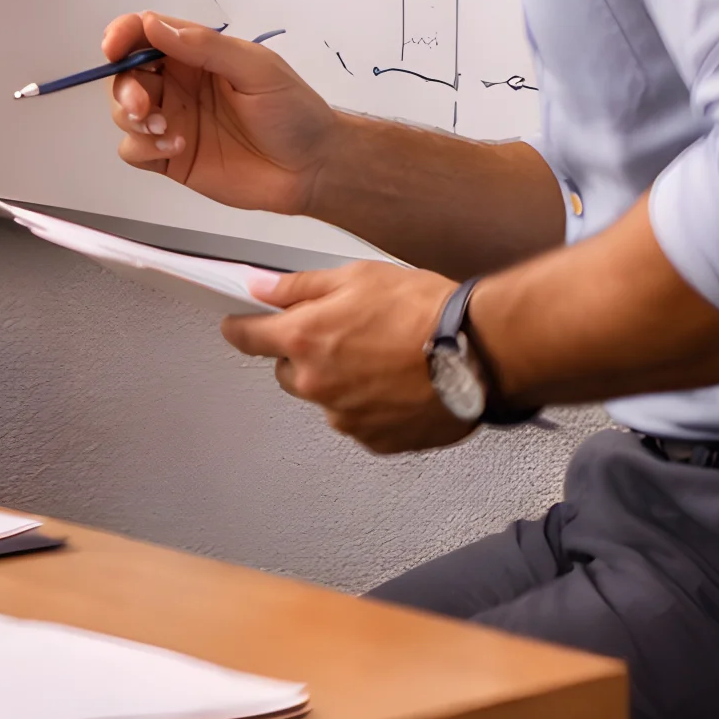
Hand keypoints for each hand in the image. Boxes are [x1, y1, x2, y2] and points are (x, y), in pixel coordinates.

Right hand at [103, 12, 346, 216]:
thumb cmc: (293, 112)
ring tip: (166, 130)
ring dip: (132, 118)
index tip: (113, 47)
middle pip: (126, 75)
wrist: (313, 169)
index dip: (122, 35)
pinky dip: (143, 147)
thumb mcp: (256, 68)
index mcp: (195, 55)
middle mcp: (178, 85)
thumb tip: (153, 25)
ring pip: (123, 111)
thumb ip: (205, 47)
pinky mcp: (170, 158)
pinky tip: (175, 148)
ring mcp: (173, 121)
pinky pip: (133, 150)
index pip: (145, 34)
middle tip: (144, 105)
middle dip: (125, 87)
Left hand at [222, 262, 470, 453]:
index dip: (241, 328)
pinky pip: (358, 421)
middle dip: (305, 355)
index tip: (239, 327)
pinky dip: (370, 406)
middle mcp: (318, 384)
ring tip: (383, 359)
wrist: (480, 351)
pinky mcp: (376, 441)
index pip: (246, 339)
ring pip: (325, 398)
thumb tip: (261, 288)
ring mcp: (346, 417)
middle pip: (287, 372)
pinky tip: (397, 384)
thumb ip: (299, 286)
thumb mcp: (356, 277)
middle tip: (346, 335)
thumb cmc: (426, 311)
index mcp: (304, 340)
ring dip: (341, 382)